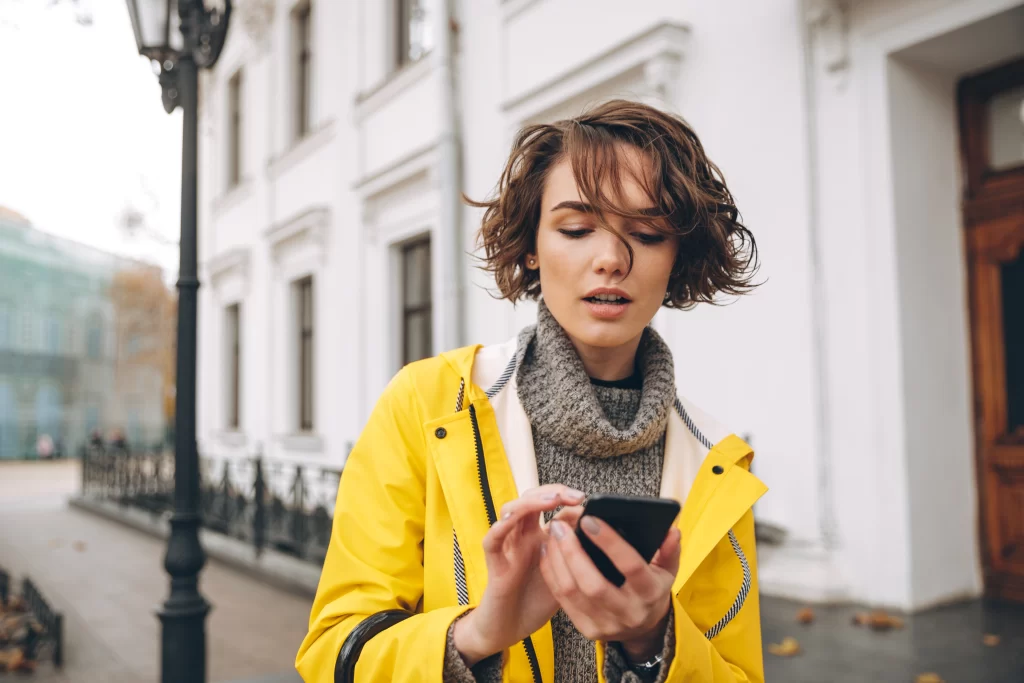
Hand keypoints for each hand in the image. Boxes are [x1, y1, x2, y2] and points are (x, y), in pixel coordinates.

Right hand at [454, 484, 585, 665]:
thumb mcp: (569, 577)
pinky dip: (500, 528)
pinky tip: (513, 520)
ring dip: (530, 502)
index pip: (551, 504)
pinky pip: (492, 541)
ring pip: (511, 511)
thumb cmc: (537, 601)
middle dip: (553, 492)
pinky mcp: (495, 564)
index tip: (589, 501)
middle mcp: (524, 535)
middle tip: (576, 496)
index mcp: (542, 535)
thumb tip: (613, 548)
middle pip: (532, 498)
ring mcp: (508, 547)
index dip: (568, 497)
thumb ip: (582, 559)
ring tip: (551, 501)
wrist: (510, 627)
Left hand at [539, 515, 680, 661]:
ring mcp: (605, 625)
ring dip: (557, 560)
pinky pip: (562, 599)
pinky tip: (548, 552)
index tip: (589, 519)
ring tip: (552, 534)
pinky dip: (551, 573)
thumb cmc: (652, 590)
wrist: (642, 629)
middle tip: (560, 524)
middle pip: (593, 584)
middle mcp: (628, 613)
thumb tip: (672, 530)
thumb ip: (669, 549)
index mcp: (650, 594)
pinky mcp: (586, 629)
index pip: (630, 566)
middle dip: (572, 551)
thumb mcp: (667, 571)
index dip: (609, 542)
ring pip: (572, 591)